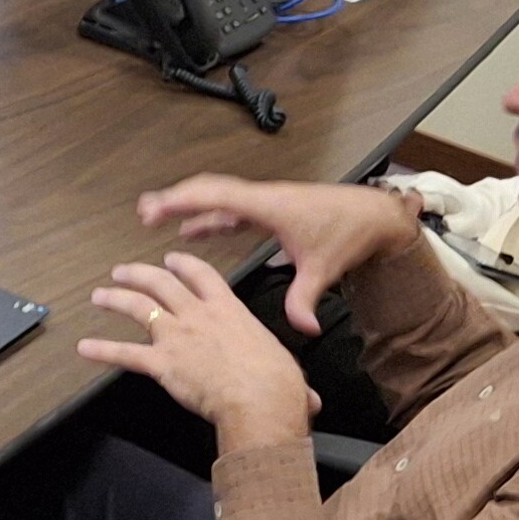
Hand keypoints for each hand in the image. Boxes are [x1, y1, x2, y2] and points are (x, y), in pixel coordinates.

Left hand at [79, 253, 316, 457]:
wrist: (259, 399)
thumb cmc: (277, 385)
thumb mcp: (286, 369)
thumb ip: (288, 379)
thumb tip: (309, 399)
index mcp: (228, 310)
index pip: (201, 274)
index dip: (182, 264)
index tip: (170, 259)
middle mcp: (198, 315)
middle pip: (161, 282)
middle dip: (140, 273)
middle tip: (124, 270)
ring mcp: (177, 336)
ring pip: (138, 306)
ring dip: (115, 298)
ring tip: (100, 295)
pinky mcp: (161, 363)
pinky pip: (125, 354)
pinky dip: (102, 350)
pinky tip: (85, 348)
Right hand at [134, 173, 421, 339]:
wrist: (373, 216)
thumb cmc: (349, 234)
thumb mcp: (323, 270)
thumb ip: (305, 300)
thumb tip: (304, 328)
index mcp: (269, 208)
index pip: (216, 197)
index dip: (183, 201)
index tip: (156, 208)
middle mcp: (262, 200)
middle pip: (209, 191)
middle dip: (175, 199)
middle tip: (145, 211)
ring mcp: (265, 203)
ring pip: (217, 197)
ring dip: (188, 205)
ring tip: (156, 215)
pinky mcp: (270, 210)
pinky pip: (229, 209)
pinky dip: (207, 216)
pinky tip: (194, 230)